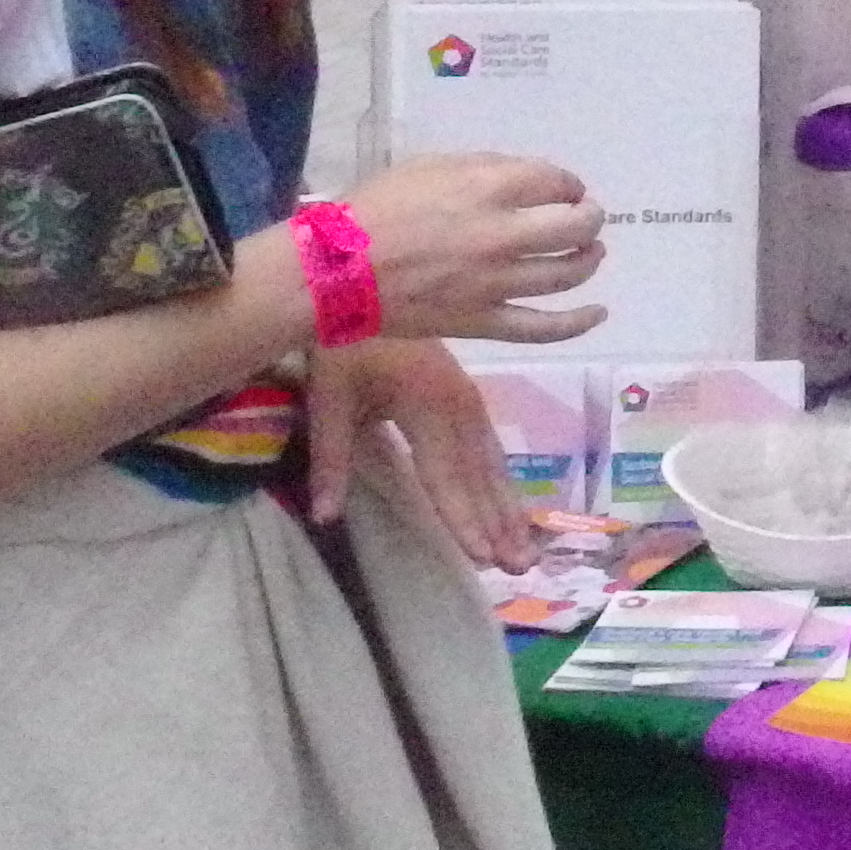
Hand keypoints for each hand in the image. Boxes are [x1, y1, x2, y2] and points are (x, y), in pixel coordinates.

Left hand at [303, 335, 530, 567]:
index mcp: (428, 405)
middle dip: (500, 524)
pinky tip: (512, 504)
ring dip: (509, 507)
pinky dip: (503, 480)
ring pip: (493, 463)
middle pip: (480, 475)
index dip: (463, 519)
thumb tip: (324, 518)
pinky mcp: (468, 395)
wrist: (367, 282)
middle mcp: (460, 406)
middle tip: (521, 567)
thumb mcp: (330, 397)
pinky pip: (492, 446)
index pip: (446, 476)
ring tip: (527, 549)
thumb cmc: (346, 341)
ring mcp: (470, 399)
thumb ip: (330, 459)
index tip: (482, 558)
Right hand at [345, 153, 609, 346]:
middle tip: (587, 217)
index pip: (555, 182)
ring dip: (589, 260)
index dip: (568, 184)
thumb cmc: (374, 210)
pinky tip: (599, 312)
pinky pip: (542, 328)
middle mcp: (502, 235)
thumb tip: (525, 178)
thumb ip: (483, 168)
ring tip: (592, 252)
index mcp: (488, 189)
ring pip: (566, 274)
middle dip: (589, 218)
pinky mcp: (482, 322)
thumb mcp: (429, 167)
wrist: (332, 271)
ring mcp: (495, 284)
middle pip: (574, 227)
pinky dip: (577, 322)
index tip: (564, 188)